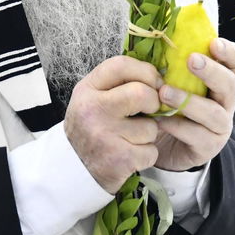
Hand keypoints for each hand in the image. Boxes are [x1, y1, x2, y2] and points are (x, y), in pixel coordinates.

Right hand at [65, 56, 161, 192]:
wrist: (76, 169)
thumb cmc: (92, 128)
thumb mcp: (93, 99)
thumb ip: (118, 84)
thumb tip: (159, 77)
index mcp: (87, 90)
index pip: (121, 65)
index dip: (145, 71)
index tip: (154, 82)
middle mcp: (93, 110)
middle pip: (141, 93)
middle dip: (154, 102)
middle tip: (149, 111)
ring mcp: (104, 135)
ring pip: (150, 127)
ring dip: (148, 134)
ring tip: (130, 138)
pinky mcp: (119, 159)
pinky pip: (151, 151)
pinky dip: (146, 155)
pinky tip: (131, 155)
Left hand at [153, 37, 234, 172]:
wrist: (160, 144)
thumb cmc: (166, 105)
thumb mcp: (167, 80)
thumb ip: (167, 63)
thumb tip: (154, 36)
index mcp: (218, 80)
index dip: (230, 52)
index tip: (214, 44)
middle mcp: (224, 102)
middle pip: (230, 84)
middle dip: (212, 71)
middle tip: (191, 60)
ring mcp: (219, 126)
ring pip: (214, 113)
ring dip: (189, 101)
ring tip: (164, 93)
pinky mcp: (208, 147)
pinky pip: (197, 136)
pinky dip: (178, 126)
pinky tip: (160, 120)